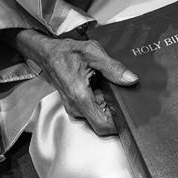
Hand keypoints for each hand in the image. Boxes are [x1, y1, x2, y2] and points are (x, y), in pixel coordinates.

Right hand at [14, 29, 138, 135]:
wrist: (47, 54)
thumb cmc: (65, 52)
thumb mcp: (92, 53)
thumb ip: (113, 67)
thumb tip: (131, 79)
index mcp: (80, 96)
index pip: (102, 125)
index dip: (118, 124)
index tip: (127, 112)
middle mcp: (75, 107)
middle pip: (102, 122)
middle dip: (114, 111)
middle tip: (118, 92)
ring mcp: (74, 108)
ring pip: (98, 117)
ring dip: (107, 106)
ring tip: (107, 86)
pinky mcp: (74, 106)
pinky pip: (92, 111)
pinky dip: (100, 102)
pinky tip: (99, 87)